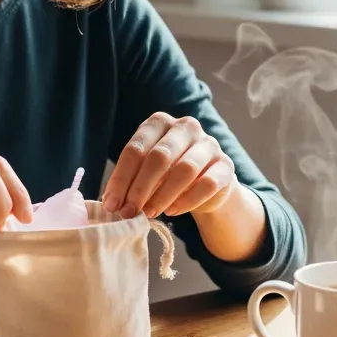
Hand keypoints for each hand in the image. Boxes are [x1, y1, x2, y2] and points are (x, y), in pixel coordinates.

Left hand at [103, 112, 237, 219]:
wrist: (207, 183)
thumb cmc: (167, 175)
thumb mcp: (146, 172)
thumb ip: (130, 183)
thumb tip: (111, 204)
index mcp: (159, 122)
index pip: (136, 149)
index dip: (121, 179)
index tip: (111, 204)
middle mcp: (185, 127)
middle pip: (160, 157)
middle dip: (140, 188)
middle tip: (129, 211)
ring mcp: (209, 144)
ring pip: (185, 170)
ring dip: (163, 196)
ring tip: (149, 213)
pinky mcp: (226, 165)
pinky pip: (207, 184)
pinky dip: (187, 201)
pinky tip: (172, 211)